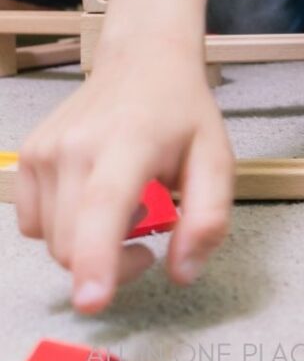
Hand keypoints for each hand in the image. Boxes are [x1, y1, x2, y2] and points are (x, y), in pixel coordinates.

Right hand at [16, 40, 233, 312]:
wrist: (143, 60)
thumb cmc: (183, 112)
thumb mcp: (217, 159)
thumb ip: (208, 218)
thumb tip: (182, 274)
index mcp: (129, 143)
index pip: (102, 206)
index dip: (96, 258)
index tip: (92, 300)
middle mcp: (76, 146)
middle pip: (72, 242)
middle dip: (111, 263)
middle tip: (151, 237)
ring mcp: (44, 151)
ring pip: (51, 239)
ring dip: (87, 244)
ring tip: (126, 205)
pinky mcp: (27, 157)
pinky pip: (36, 222)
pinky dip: (65, 226)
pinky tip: (95, 197)